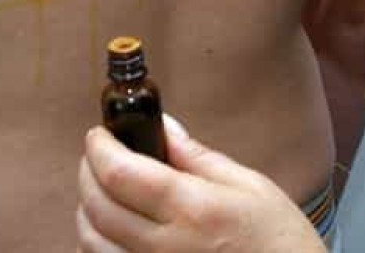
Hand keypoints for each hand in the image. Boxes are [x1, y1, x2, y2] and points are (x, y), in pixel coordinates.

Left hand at [77, 116, 325, 252]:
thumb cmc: (276, 238)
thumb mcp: (247, 184)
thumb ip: (197, 156)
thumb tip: (163, 125)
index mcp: (191, 208)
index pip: (120, 173)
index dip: (99, 148)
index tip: (99, 134)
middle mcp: (164, 247)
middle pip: (97, 207)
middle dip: (87, 173)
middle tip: (98, 156)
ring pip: (91, 243)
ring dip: (87, 211)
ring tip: (103, 191)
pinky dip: (96, 246)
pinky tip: (111, 231)